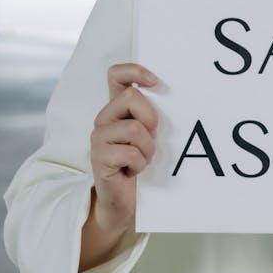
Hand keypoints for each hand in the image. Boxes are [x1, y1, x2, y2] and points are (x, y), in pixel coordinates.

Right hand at [88, 63, 158, 237]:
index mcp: (117, 108)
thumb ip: (152, 115)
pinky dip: (139, 164)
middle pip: (132, 96)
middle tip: (151, 139)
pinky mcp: (98, 158)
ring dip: (147, 148)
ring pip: (133, 128)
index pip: (116, 75)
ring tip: (143, 159)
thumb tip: (174, 95)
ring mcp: (98, 137)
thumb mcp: (150, 135)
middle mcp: (104, 118)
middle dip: (151, 118)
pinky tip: (134, 171)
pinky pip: (129, 152)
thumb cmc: (141, 164)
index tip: (155, 82)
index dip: (134, 70)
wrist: (124, 202)